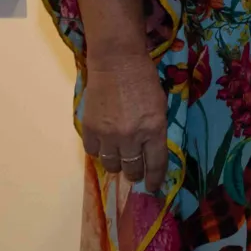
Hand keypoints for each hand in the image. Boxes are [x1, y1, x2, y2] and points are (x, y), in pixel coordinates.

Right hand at [80, 51, 168, 190]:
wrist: (117, 63)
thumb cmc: (145, 80)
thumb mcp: (160, 106)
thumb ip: (155, 129)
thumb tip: (149, 151)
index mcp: (154, 129)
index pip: (155, 164)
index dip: (155, 179)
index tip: (153, 187)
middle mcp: (131, 136)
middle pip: (132, 168)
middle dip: (135, 174)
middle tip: (136, 174)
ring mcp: (108, 134)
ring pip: (111, 164)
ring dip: (117, 165)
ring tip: (120, 160)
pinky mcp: (90, 128)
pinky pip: (93, 152)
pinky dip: (99, 152)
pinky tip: (104, 147)